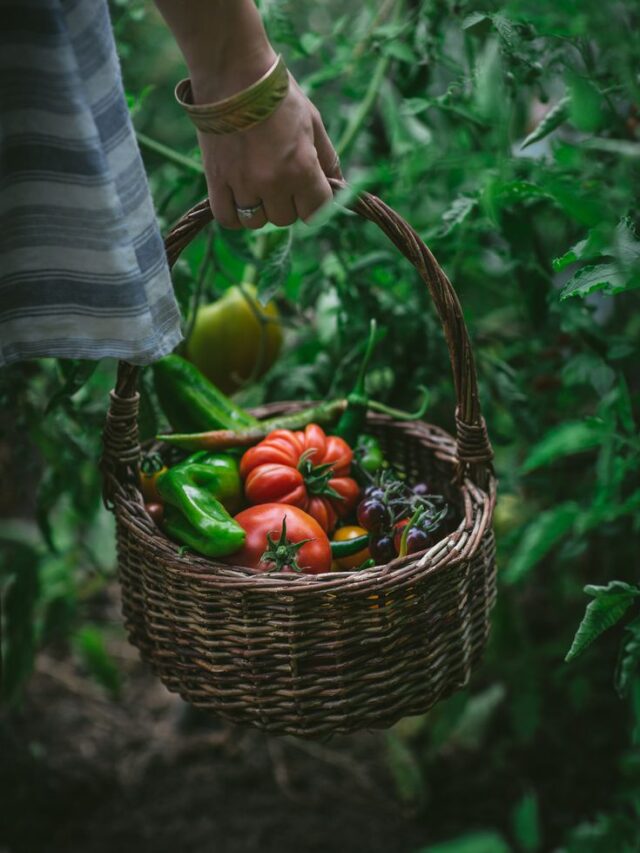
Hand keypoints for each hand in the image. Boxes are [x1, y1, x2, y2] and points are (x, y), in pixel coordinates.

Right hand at [193, 61, 340, 229]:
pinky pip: (228, 218)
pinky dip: (234, 214)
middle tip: (279, 178)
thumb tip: (338, 185)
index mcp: (302, 168)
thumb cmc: (278, 95)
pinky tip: (238, 198)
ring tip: (257, 185)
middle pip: (285, 219)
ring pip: (256, 221)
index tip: (309, 192)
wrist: (232, 72)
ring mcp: (243, 184)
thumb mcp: (313, 122)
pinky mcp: (216, 180)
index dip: (315, 203)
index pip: (317, 212)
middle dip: (286, 203)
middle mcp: (273, 182)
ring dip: (260, 209)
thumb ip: (328, 158)